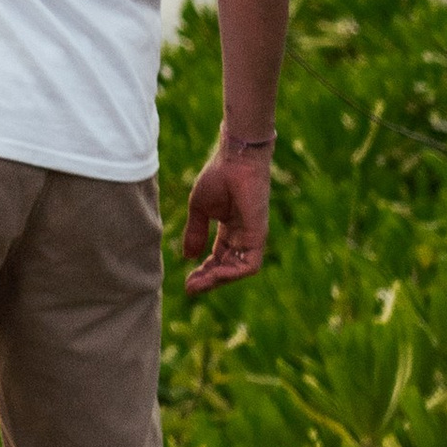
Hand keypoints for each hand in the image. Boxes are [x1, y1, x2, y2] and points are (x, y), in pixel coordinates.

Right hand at [182, 143, 271, 294]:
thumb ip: (195, 232)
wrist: (235, 159)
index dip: (203, 271)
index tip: (187, 283)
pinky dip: (232, 273)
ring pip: (238, 270)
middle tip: (190, 288)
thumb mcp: (200, 209)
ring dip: (218, 280)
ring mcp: (252, 237)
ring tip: (198, 284)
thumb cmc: (218, 176)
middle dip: (208, 280)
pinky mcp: (258, 235)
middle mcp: (243, 236)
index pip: (218, 258)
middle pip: (227, 267)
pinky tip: (215, 275)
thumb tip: (188, 257)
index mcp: (230, 229)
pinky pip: (249, 265)